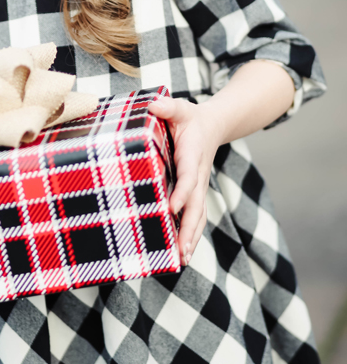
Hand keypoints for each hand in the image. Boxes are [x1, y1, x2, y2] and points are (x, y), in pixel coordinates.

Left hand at [148, 97, 221, 266]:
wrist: (212, 126)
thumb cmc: (189, 118)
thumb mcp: (179, 108)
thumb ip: (167, 107)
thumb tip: (152, 104)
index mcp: (193, 155)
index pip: (188, 176)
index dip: (183, 192)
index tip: (172, 207)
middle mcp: (198, 175)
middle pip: (196, 205)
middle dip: (189, 227)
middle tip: (181, 249)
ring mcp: (198, 187)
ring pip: (198, 215)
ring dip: (191, 237)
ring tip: (182, 259)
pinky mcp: (195, 194)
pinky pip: (195, 217)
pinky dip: (190, 235)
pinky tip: (181, 253)